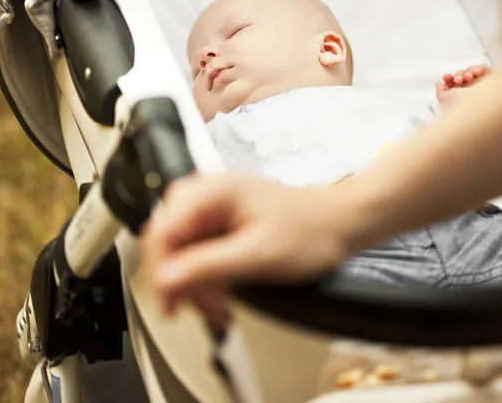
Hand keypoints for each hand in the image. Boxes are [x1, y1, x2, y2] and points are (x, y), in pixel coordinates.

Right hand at [141, 174, 354, 325]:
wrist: (340, 224)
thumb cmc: (311, 231)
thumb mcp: (258, 256)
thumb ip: (208, 267)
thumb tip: (166, 280)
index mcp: (210, 193)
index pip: (161, 234)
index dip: (160, 274)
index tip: (171, 305)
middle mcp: (207, 195)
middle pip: (168, 243)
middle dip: (181, 281)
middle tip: (203, 307)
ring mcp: (214, 208)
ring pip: (181, 251)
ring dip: (194, 283)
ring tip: (219, 306)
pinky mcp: (222, 222)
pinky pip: (198, 252)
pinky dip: (206, 277)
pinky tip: (223, 294)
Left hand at [435, 64, 493, 104]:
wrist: (480, 108)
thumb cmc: (463, 105)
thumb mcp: (445, 99)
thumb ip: (440, 91)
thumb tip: (439, 82)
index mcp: (460, 96)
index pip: (454, 83)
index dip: (449, 78)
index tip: (446, 76)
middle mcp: (471, 91)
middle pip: (463, 75)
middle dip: (459, 74)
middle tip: (458, 80)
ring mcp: (482, 86)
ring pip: (472, 71)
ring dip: (467, 71)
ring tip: (467, 77)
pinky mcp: (492, 81)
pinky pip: (485, 69)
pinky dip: (479, 68)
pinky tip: (476, 73)